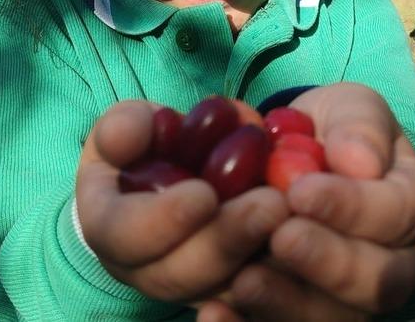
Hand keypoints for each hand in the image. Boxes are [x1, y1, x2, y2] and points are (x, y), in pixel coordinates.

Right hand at [76, 100, 289, 301]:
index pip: (121, 235)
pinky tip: (308, 233)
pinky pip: (254, 290)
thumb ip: (124, 126)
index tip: (204, 193)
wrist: (181, 166)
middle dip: (224, 241)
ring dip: (257, 252)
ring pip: (220, 288)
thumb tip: (122, 138)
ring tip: (292, 212)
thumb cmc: (149, 143)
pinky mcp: (229, 287)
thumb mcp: (131, 124)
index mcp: (106, 226)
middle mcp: (141, 268)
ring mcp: (187, 284)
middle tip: (271, 205)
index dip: (160, 220)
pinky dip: (281, 267)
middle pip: (176, 275)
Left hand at [200, 83, 414, 320]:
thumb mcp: (352, 109)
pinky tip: (213, 314)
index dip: (350, 207)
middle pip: (376, 284)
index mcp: (407, 208)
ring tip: (245, 280)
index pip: (394, 216)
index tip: (301, 190)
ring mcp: (344, 299)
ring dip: (286, 303)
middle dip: (327, 263)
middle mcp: (388, 265)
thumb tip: (360, 161)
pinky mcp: (297, 312)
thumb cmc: (333, 132)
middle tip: (281, 237)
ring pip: (330, 318)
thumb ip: (361, 127)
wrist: (302, 157)